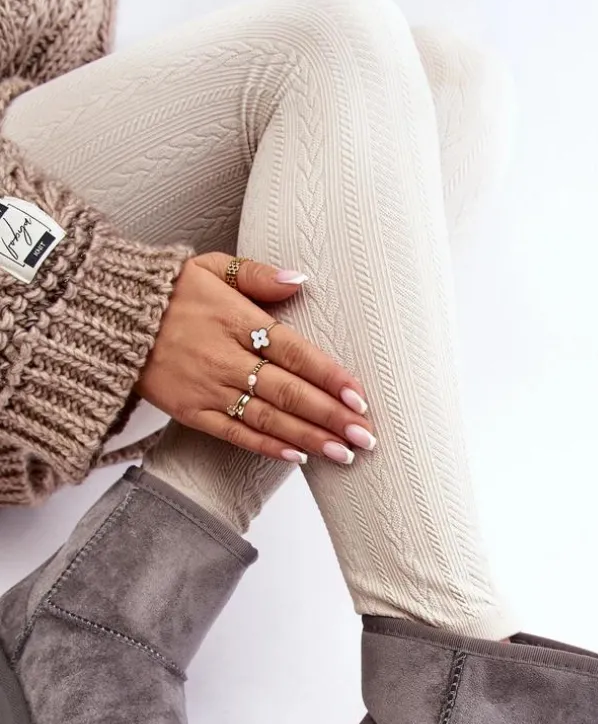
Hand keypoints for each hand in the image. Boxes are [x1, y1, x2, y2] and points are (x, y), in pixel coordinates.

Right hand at [136, 252, 374, 463]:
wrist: (104, 317)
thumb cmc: (165, 290)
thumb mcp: (210, 266)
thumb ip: (258, 275)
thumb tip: (301, 279)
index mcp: (237, 320)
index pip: (296, 352)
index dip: (330, 377)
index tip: (360, 397)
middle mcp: (227, 358)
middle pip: (289, 392)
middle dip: (331, 417)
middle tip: (366, 436)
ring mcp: (208, 388)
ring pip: (268, 419)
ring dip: (309, 438)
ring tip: (343, 453)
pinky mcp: (191, 411)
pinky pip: (235, 434)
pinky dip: (267, 447)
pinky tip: (297, 457)